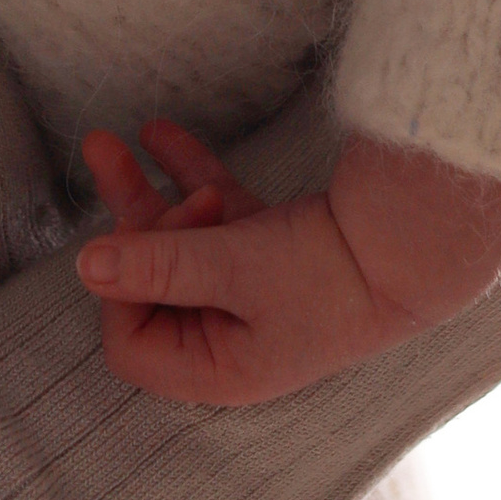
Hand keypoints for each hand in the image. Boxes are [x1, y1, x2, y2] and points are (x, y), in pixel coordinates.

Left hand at [74, 122, 500, 406]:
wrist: (416, 241)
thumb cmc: (327, 272)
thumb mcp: (234, 267)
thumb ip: (158, 264)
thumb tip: (84, 265)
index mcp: (218, 367)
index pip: (131, 340)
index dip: (123, 287)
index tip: (143, 239)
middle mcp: (229, 335)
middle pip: (151, 280)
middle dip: (127, 216)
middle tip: (104, 150)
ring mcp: (250, 288)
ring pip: (180, 240)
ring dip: (148, 189)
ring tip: (115, 135)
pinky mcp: (272, 246)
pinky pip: (216, 213)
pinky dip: (190, 175)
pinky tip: (160, 132)